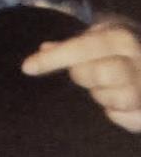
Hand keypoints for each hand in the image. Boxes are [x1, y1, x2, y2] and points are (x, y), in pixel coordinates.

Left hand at [22, 17, 140, 131]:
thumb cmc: (119, 51)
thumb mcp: (97, 39)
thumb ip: (71, 46)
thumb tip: (43, 48)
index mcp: (120, 37)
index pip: (81, 47)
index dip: (52, 59)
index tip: (27, 67)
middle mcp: (139, 58)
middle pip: (98, 73)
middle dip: (83, 76)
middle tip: (85, 74)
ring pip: (116, 99)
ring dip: (104, 96)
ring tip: (107, 88)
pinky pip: (127, 119)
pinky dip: (119, 115)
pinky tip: (120, 105)